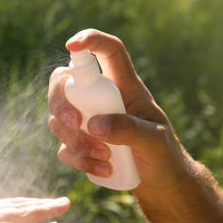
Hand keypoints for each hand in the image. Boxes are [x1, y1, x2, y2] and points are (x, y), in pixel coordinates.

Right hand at [48, 29, 192, 200]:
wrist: (160, 182)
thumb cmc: (163, 153)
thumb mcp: (154, 140)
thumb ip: (128, 129)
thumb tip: (93, 125)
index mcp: (124, 86)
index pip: (108, 52)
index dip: (91, 40)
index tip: (73, 45)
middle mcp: (101, 98)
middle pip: (64, 82)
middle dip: (60, 101)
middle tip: (75, 122)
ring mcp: (87, 121)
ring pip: (58, 118)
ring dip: (75, 140)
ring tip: (106, 157)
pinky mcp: (80, 145)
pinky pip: (63, 148)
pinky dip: (79, 160)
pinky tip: (103, 169)